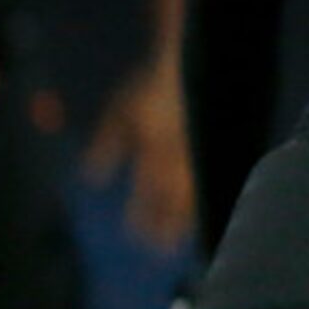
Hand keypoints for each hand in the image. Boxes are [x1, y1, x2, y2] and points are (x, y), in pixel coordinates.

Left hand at [86, 56, 195, 250]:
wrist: (189, 58)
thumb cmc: (149, 85)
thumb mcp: (119, 111)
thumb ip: (106, 145)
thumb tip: (92, 178)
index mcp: (155, 150)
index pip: (147, 192)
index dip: (142, 216)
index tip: (137, 236)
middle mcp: (179, 157)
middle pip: (173, 200)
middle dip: (167, 226)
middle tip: (163, 250)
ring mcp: (200, 152)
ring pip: (195, 192)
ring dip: (188, 217)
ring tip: (185, 237)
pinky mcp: (216, 145)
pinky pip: (212, 178)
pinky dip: (207, 196)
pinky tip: (207, 207)